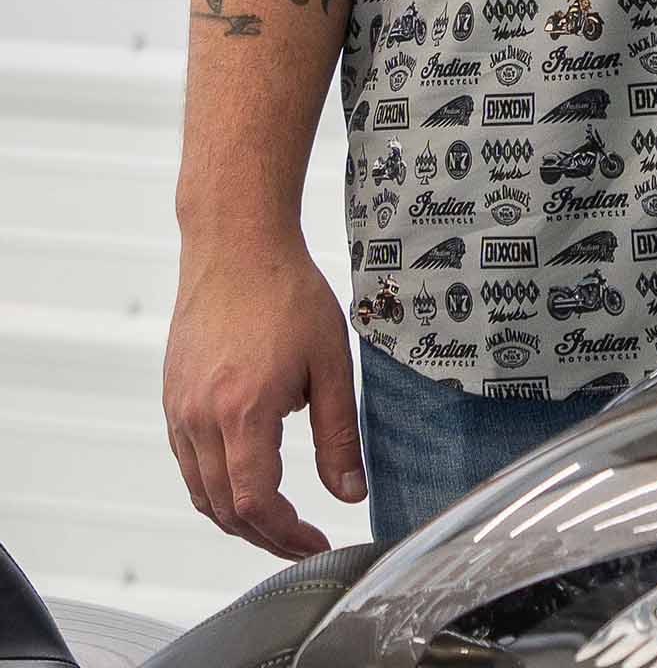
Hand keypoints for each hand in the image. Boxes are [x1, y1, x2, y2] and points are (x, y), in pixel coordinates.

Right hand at [164, 229, 365, 554]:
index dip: (286, 534)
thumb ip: (339, 434)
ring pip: (201, 493)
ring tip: (279, 522)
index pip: (255, 503)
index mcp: (243, 412)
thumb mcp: (332, 362)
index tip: (317, 542)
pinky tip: (247, 480)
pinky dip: (216, 487)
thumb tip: (349, 493)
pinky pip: (189, 464)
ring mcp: (179, 412)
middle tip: (303, 542)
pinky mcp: (172, 400)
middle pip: (224, 509)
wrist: (237, 248)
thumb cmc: (287, 293)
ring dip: (237, 518)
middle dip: (265, 536)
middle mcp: (200, 420)